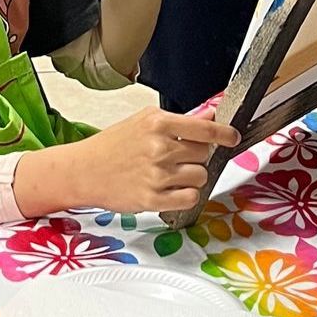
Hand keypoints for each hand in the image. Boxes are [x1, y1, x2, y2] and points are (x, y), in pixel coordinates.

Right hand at [69, 109, 240, 213]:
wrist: (84, 170)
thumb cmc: (112, 145)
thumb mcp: (143, 121)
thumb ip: (179, 120)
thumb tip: (210, 117)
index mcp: (158, 123)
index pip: (205, 129)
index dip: (224, 134)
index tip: (232, 137)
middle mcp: (159, 148)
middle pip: (204, 154)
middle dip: (196, 156)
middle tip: (178, 157)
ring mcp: (157, 175)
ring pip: (200, 177)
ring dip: (191, 176)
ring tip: (171, 174)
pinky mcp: (153, 199)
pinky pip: (190, 198)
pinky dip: (186, 195)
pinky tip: (172, 189)